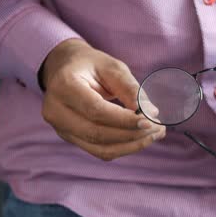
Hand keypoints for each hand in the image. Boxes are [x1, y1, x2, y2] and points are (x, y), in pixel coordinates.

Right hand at [40, 39, 164, 160]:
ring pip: (99, 148)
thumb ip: (130, 89)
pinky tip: (141, 139)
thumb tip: (150, 113)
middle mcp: (56, 110)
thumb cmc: (91, 65)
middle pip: (97, 133)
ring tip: (155, 135)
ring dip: (131, 145)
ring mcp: (61, 128)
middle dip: (132, 134)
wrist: (65, 69)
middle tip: (158, 129)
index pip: (96, 110)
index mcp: (64, 86)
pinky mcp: (71, 138)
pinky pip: (99, 151)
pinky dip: (123, 148)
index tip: (150, 121)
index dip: (124, 120)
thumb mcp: (112, 67)